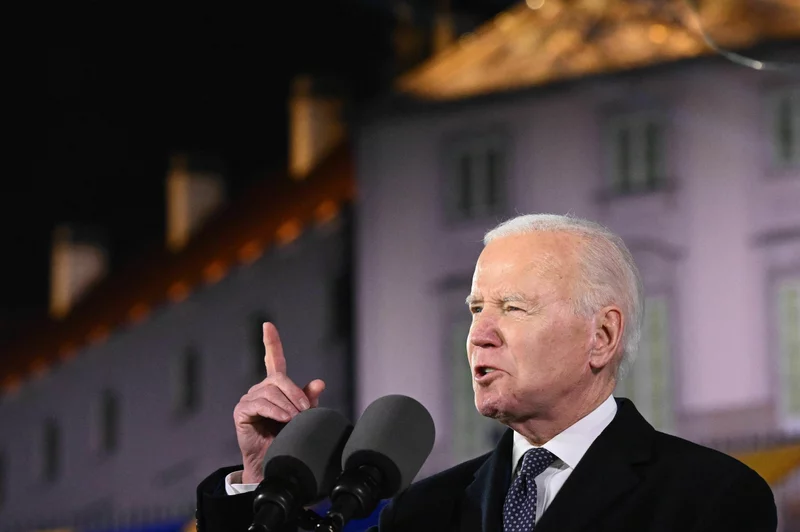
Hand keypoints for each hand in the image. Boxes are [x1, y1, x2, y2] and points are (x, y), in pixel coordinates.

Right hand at [232, 322, 325, 483]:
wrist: (274, 462)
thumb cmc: (288, 438)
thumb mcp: (303, 417)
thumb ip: (309, 399)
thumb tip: (319, 382)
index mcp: (275, 387)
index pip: (273, 359)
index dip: (271, 342)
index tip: (268, 325)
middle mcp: (260, 389)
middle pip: (279, 379)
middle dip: (295, 393)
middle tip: (305, 410)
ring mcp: (249, 399)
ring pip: (271, 392)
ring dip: (287, 406)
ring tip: (295, 420)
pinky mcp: (241, 412)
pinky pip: (260, 404)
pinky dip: (275, 411)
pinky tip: (284, 419)